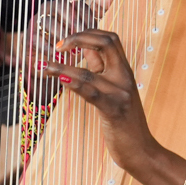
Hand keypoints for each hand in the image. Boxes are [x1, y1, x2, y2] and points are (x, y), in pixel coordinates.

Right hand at [21, 0, 92, 99]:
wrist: (49, 58)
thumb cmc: (70, 38)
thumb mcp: (86, 23)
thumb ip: (99, 6)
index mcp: (63, 3)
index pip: (76, 2)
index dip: (86, 14)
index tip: (94, 28)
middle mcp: (48, 8)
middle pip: (60, 5)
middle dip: (74, 20)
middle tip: (84, 36)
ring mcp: (36, 22)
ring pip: (49, 22)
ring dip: (63, 35)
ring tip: (74, 49)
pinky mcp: (28, 37)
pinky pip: (37, 39)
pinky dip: (50, 48)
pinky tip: (61, 57)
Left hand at [44, 28, 185, 184]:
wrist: (142, 151)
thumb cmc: (125, 122)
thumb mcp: (114, 91)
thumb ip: (101, 70)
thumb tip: (84, 50)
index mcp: (124, 71)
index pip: (109, 38)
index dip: (87, 33)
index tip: (66, 42)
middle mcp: (125, 77)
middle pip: (106, 42)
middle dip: (79, 38)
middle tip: (58, 46)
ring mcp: (121, 94)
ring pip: (89, 72)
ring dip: (62, 67)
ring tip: (43, 67)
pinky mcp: (114, 111)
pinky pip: (91, 93)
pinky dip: (73, 83)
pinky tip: (59, 79)